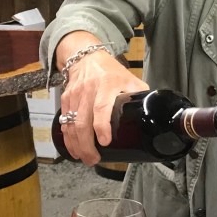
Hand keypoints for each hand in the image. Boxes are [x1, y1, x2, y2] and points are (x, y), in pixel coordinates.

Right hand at [57, 51, 147, 165]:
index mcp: (107, 83)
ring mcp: (75, 94)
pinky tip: (73, 148)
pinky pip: (63, 122)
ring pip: (70, 124)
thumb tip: (153, 114)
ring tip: (84, 158)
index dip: (102, 126)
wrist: (86, 57)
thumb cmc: (111, 71)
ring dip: (76, 145)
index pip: (101, 107)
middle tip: (93, 159)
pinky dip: (67, 138)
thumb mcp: (129, 78)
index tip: (105, 142)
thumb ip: (139, 95)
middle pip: (82, 121)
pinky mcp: (65, 98)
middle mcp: (88, 89)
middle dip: (86, 145)